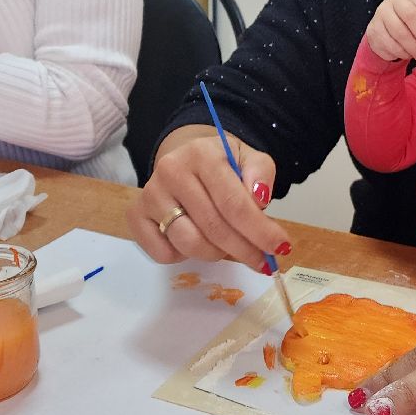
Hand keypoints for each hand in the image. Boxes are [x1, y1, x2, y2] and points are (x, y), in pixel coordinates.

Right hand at [127, 125, 291, 272]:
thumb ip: (261, 173)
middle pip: (214, 227)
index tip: (280, 248)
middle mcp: (170, 171)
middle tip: (263, 261)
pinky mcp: (136, 216)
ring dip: (216, 253)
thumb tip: (260, 197)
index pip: (234, 202)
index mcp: (201, 153)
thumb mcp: (248, 158)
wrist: (186, 160)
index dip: (260, 230)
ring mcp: (150, 194)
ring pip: (189, 244)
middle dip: (245, 249)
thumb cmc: (221, 164)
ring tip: (226, 244)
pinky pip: (164, 254)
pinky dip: (183, 257)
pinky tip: (194, 238)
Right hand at [365, 0, 415, 62]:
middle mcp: (394, 1)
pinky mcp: (373, 30)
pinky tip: (407, 55)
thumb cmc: (411, 25)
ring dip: (413, 48)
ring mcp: (380, 14)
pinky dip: (401, 53)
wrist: (386, 30)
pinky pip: (389, 44)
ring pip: (398, 32)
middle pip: (409, 16)